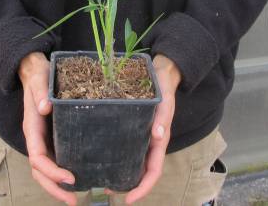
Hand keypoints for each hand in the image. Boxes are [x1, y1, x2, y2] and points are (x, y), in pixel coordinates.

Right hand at [18, 52, 77, 205]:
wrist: (35, 71)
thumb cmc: (38, 76)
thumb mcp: (39, 80)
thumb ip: (39, 93)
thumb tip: (44, 107)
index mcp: (32, 128)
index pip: (38, 157)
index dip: (51, 171)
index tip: (69, 178)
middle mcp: (36, 138)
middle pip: (40, 171)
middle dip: (54, 188)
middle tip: (74, 200)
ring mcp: (42, 139)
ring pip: (45, 169)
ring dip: (57, 185)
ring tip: (76, 197)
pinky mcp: (50, 136)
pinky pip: (53, 159)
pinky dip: (61, 173)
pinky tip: (77, 176)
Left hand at [105, 54, 181, 203]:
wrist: (161, 74)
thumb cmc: (164, 88)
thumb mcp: (165, 101)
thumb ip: (163, 117)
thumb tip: (158, 135)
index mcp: (159, 140)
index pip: (153, 171)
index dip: (143, 187)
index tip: (128, 199)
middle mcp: (151, 141)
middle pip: (142, 170)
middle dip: (128, 183)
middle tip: (107, 187)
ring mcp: (142, 135)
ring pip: (134, 159)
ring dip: (122, 171)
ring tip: (102, 175)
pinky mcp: (134, 126)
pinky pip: (127, 145)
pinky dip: (118, 153)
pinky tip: (104, 153)